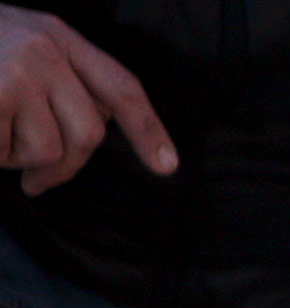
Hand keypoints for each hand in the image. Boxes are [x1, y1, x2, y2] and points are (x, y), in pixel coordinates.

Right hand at [0, 5, 174, 194]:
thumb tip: (92, 133)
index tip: (167, 167)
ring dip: (16, 159)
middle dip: (64, 168)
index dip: (148, 129)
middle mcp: (44, 49)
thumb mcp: (17, 45)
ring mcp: (18, 71)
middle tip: (37, 183)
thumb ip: (60, 80)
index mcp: (57, 35)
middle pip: (89, 135)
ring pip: (48, 150)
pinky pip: (5, 152)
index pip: (119, 86)